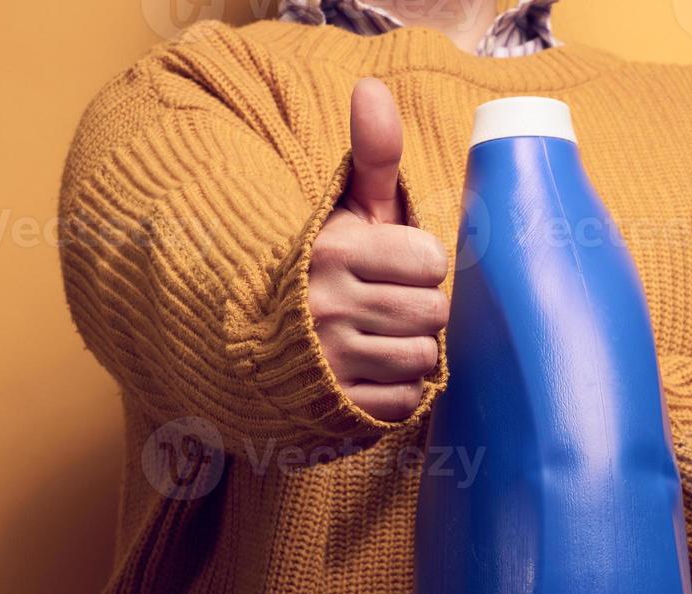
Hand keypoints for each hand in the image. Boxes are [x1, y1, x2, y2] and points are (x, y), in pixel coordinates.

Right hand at [310, 78, 449, 421]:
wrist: (259, 337)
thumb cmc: (323, 266)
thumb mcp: (345, 210)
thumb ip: (373, 157)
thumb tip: (372, 87)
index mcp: (334, 252)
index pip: (431, 262)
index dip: (423, 265)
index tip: (399, 267)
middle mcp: (326, 307)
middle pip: (433, 313)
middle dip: (421, 309)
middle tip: (394, 305)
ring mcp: (330, 362)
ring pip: (421, 358)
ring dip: (414, 350)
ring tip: (386, 337)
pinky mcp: (335, 406)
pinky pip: (404, 402)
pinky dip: (400, 390)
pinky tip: (377, 371)